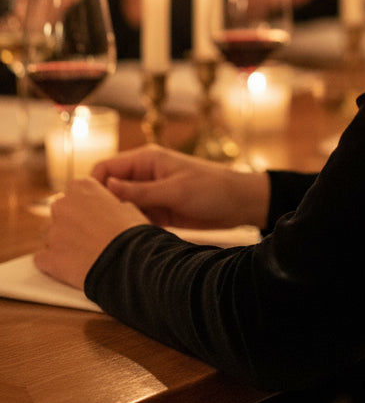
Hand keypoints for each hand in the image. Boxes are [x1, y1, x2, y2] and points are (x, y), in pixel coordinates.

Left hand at [34, 177, 148, 290]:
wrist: (127, 263)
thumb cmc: (132, 234)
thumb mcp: (129, 207)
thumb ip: (111, 203)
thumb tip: (111, 209)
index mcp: (83, 187)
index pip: (77, 189)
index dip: (87, 203)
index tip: (96, 214)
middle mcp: (63, 205)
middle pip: (61, 210)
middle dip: (71, 221)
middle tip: (90, 235)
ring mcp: (53, 232)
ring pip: (51, 234)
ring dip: (62, 242)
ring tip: (82, 253)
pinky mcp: (49, 257)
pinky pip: (43, 258)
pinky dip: (52, 262)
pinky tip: (68, 266)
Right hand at [90, 145, 269, 230]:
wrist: (239, 204)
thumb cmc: (211, 189)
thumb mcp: (174, 190)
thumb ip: (140, 191)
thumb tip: (106, 188)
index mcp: (146, 160)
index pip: (106, 169)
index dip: (93, 186)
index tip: (86, 210)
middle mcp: (143, 175)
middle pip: (109, 189)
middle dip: (100, 206)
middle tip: (92, 229)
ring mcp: (150, 194)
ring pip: (120, 206)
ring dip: (114, 219)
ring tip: (107, 239)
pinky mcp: (158, 211)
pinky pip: (134, 218)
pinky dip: (129, 227)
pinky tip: (124, 242)